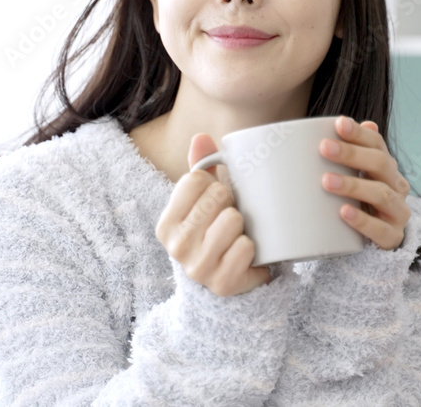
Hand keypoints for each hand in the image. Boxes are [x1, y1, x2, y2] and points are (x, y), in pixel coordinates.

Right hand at [155, 133, 271, 296]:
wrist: (227, 280)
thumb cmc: (214, 232)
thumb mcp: (204, 201)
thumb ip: (201, 169)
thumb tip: (201, 137)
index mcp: (166, 224)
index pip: (195, 179)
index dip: (213, 184)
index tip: (214, 201)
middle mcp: (176, 247)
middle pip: (217, 196)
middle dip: (230, 203)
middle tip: (229, 220)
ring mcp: (198, 268)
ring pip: (232, 219)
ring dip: (243, 226)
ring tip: (237, 236)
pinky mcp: (223, 283)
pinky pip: (247, 247)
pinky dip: (254, 248)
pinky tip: (246, 256)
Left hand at [319, 116, 410, 249]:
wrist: (379, 241)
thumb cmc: (361, 202)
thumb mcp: (356, 177)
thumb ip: (351, 154)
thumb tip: (353, 122)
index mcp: (387, 167)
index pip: (377, 144)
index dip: (359, 134)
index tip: (338, 124)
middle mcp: (397, 186)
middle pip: (380, 164)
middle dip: (351, 154)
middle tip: (324, 147)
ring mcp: (397, 212)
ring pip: (381, 194)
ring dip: (353, 185)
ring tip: (326, 181)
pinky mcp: (392, 237)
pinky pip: (380, 229)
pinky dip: (361, 220)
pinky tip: (343, 212)